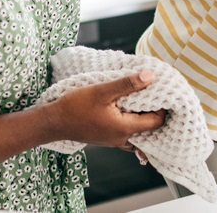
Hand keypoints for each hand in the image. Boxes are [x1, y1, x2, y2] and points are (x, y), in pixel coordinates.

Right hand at [45, 71, 166, 146]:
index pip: (156, 122)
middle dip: (154, 111)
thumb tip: (150, 77)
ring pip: (138, 131)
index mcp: (124, 128)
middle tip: (155, 93)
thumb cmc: (75, 106)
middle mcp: (122, 138)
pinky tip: (127, 107)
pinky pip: (127, 132)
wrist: (54, 122)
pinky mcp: (107, 137)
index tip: (162, 92)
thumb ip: (127, 84)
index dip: (163, 108)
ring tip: (143, 99)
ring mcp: (114, 140)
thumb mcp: (102, 91)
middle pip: (149, 128)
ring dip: (142, 116)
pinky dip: (131, 121)